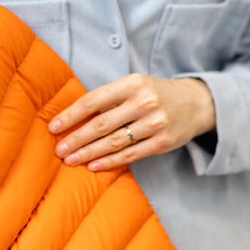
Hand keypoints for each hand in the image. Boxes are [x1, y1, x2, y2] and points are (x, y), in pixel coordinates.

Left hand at [49, 73, 215, 171]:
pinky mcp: (163, 142)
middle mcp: (144, 102)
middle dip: (76, 139)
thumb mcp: (135, 85)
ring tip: (71, 160)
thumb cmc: (156, 93)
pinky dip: (110, 161)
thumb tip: (73, 117)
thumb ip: (109, 97)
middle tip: (59, 150)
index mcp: (132, 83)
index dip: (71, 115)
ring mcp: (155, 123)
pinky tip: (94, 166)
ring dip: (89, 153)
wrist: (197, 102)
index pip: (93, 101)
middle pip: (101, 124)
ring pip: (114, 142)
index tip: (53, 127)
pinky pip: (131, 155)